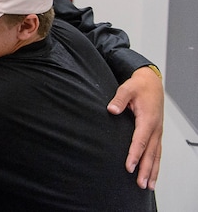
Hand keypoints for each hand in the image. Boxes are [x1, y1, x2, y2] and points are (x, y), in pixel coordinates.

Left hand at [107, 66, 163, 189]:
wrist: (152, 83)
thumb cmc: (139, 86)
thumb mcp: (127, 88)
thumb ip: (119, 99)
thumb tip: (112, 109)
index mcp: (147, 119)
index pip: (140, 141)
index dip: (134, 155)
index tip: (129, 167)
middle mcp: (155, 128)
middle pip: (151, 153)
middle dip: (146, 170)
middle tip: (141, 184)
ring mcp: (157, 131)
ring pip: (156, 155)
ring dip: (153, 171)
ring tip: (149, 186)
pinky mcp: (156, 133)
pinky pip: (157, 151)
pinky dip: (156, 164)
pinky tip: (152, 174)